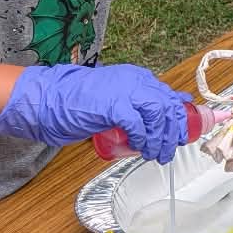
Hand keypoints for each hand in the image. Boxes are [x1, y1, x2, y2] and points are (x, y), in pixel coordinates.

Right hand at [0, 63, 190, 160]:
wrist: (49, 99)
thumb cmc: (78, 102)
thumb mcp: (115, 100)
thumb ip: (135, 105)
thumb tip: (157, 119)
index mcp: (136, 77)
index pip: (169, 94)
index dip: (181, 116)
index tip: (184, 133)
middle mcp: (134, 80)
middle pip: (168, 105)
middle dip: (174, 130)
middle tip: (170, 149)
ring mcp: (124, 90)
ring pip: (158, 113)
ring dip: (160, 138)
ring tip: (157, 154)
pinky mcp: (113, 104)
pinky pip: (137, 124)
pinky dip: (142, 138)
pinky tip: (140, 148)